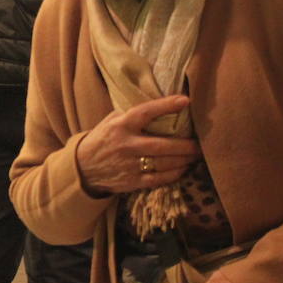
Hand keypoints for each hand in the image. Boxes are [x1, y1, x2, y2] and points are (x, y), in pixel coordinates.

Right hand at [74, 95, 200, 194]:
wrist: (83, 168)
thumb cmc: (102, 139)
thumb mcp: (111, 121)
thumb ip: (132, 113)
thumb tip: (160, 104)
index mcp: (121, 125)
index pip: (145, 112)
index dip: (166, 105)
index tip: (185, 100)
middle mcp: (126, 145)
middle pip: (162, 145)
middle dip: (185, 145)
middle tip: (200, 144)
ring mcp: (129, 165)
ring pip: (164, 164)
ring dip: (183, 160)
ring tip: (195, 156)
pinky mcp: (132, 181)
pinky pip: (159, 179)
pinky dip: (174, 174)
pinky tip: (183, 168)